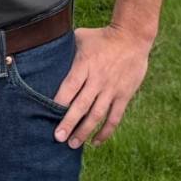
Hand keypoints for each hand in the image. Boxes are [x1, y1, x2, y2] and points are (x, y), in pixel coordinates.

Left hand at [49, 27, 151, 148]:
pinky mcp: (124, 95)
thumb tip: (48, 52)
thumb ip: (67, 49)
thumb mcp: (81, 37)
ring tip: (73, 144)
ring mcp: (111, 89)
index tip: (47, 117)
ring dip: (84, 131)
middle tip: (58, 138)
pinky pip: (114, 117)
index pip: (69, 88)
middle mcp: (97, 80)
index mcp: (84, 65)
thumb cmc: (103, 36)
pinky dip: (106, 132)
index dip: (58, 104)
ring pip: (97, 115)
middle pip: (81, 106)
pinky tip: (96, 142)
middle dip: (68, 123)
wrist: (133, 36)